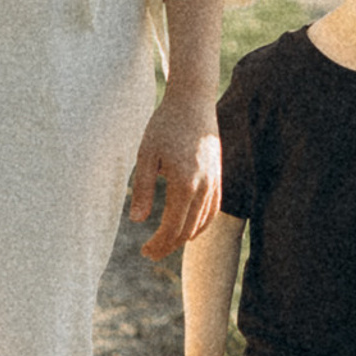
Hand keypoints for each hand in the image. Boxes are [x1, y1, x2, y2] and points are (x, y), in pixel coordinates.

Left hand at [127, 87, 218, 260]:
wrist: (194, 102)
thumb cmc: (165, 125)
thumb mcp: (146, 155)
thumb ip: (142, 188)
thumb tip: (137, 221)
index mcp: (184, 184)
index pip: (173, 227)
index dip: (158, 244)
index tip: (144, 252)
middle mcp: (204, 187)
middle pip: (188, 230)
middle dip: (169, 246)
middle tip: (150, 253)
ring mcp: (214, 183)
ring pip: (203, 223)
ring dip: (184, 237)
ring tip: (166, 243)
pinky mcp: (218, 177)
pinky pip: (213, 210)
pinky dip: (200, 224)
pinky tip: (187, 227)